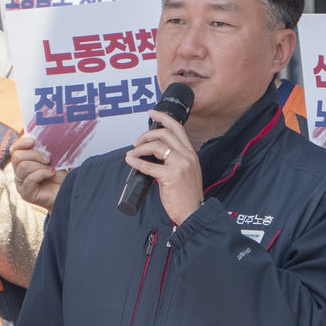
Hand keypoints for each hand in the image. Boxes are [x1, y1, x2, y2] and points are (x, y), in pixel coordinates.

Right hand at [11, 134, 66, 211]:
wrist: (67, 193)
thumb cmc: (60, 176)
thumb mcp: (53, 159)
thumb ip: (44, 149)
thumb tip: (42, 137)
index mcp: (23, 162)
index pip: (14, 149)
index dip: (21, 143)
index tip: (34, 140)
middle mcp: (18, 173)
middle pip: (17, 157)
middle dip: (34, 154)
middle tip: (49, 158)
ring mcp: (20, 184)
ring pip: (23, 167)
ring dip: (39, 165)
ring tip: (51, 168)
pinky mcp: (26, 194)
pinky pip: (29, 179)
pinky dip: (41, 173)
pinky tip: (50, 173)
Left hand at [124, 109, 202, 224]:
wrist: (194, 212)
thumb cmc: (187, 196)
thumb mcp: (185, 172)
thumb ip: (174, 161)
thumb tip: (153, 155)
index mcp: (190, 154)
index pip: (178, 128)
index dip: (163, 118)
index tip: (152, 113)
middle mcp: (187, 156)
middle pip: (164, 134)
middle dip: (146, 135)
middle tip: (136, 142)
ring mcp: (180, 165)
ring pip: (156, 146)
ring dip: (140, 149)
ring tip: (132, 154)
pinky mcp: (171, 176)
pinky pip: (149, 166)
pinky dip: (137, 162)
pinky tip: (131, 161)